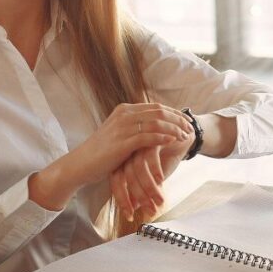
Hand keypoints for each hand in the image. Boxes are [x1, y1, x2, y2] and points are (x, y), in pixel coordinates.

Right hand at [77, 102, 191, 181]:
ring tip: (186, 136)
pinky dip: (164, 138)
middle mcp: (124, 114)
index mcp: (125, 110)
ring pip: (156, 123)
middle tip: (191, 128)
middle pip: (159, 112)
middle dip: (178, 120)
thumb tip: (154, 126)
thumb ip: (135, 127)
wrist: (81, 164)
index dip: (174, 114)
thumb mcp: (119, 134)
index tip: (187, 121)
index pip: (156, 107)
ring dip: (174, 129)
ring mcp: (123, 127)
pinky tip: (174, 142)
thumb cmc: (102, 152)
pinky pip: (149, 137)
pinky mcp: (123, 142)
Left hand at [111, 131, 193, 222]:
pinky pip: (150, 156)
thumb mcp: (155, 175)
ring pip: (139, 168)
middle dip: (138, 197)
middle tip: (149, 211)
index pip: (117, 180)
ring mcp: (140, 142)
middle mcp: (129, 150)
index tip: (129, 215)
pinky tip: (161, 181)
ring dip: (150, 188)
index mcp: (124, 158)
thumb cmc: (167, 155)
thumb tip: (134, 208)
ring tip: (160, 201)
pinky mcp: (153, 136)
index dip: (122, 199)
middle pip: (126, 176)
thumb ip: (143, 188)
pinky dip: (155, 171)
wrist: (185, 134)